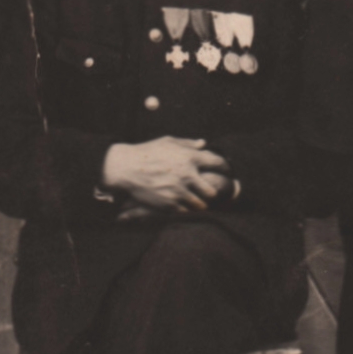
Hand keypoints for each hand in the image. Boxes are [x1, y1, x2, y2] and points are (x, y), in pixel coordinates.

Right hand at [102, 137, 230, 211]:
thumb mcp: (168, 142)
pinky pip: (186, 211)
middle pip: (212, 190)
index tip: (227, 171)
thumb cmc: (147, 152)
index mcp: (189, 157)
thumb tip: (203, 143)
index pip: (217, 163)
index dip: (225, 167)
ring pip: (200, 204)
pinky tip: (182, 204)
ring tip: (197, 201)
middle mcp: (187, 175)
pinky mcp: (169, 205)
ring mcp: (179, 192)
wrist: (126, 168)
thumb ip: (188, 144)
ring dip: (199, 203)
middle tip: (210, 192)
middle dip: (212, 192)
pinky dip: (186, 209)